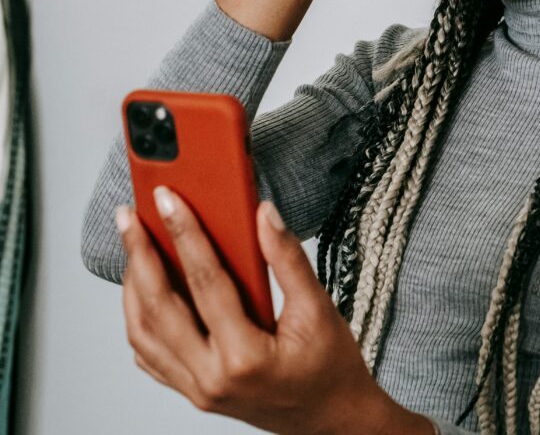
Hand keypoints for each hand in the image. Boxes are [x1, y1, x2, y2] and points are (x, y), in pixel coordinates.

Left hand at [115, 188, 433, 434]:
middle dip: (139, 257)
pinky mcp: (193, 391)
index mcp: (245, 356)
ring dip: (132, 288)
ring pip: (143, 334)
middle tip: (130, 219)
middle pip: (158, 309)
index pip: (205, 283)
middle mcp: (211, 377)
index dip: (185, 235)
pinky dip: (140, 320)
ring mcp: (197, 388)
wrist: (332, 418)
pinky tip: (143, 293)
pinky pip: (150, 356)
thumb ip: (288, 260)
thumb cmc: (330, 369)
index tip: (169, 202)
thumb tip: (264, 215)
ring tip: (133, 249)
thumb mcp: (319, 310)